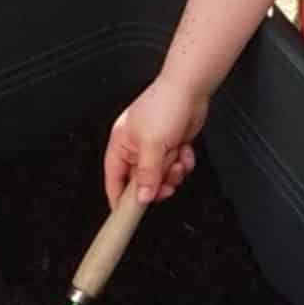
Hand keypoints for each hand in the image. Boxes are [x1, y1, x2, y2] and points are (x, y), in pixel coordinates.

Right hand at [104, 73, 208, 205]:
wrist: (189, 88)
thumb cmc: (164, 106)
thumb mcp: (152, 145)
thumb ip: (146, 174)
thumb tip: (141, 198)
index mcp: (120, 145)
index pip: (114, 179)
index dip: (119, 198)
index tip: (126, 216)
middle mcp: (135, 148)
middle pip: (141, 181)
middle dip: (157, 183)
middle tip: (167, 182)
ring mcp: (154, 147)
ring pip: (161, 176)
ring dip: (172, 172)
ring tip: (176, 160)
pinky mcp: (171, 146)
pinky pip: (175, 166)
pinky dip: (183, 162)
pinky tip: (185, 151)